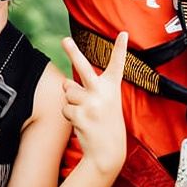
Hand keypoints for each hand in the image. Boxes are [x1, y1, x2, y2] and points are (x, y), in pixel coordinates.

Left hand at [60, 31, 127, 176]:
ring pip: (68, 92)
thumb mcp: (104, 103)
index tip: (123, 33)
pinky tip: (82, 123)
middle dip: (73, 52)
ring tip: (86, 114)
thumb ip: (86, 89)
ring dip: (72, 102)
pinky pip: (65, 108)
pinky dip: (69, 115)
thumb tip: (64, 83)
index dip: (120, 48)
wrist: (108, 153)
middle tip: (65, 40)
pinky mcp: (80, 115)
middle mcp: (103, 93)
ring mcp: (91, 104)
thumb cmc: (105, 123)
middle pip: (84, 68)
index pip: (118, 65)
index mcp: (112, 88)